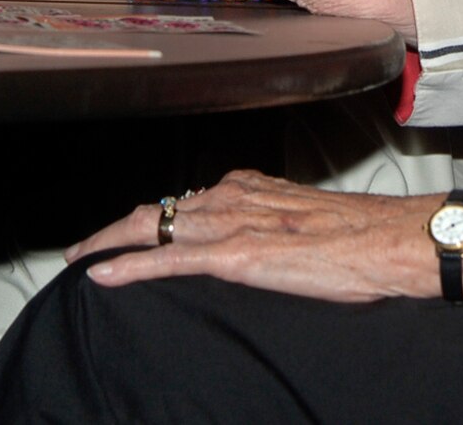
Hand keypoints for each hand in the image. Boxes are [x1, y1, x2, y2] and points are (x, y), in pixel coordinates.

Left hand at [66, 170, 429, 304]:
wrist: (385, 240)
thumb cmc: (360, 238)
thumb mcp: (305, 223)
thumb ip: (273, 228)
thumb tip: (259, 247)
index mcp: (250, 188)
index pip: (186, 200)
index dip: (152, 216)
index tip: (132, 231)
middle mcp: (232, 196)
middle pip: (156, 209)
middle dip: (113, 228)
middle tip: (81, 247)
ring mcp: (230, 223)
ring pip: (151, 227)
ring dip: (107, 243)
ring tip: (78, 259)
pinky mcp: (234, 254)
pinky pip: (167, 260)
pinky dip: (128, 266)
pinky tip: (101, 275)